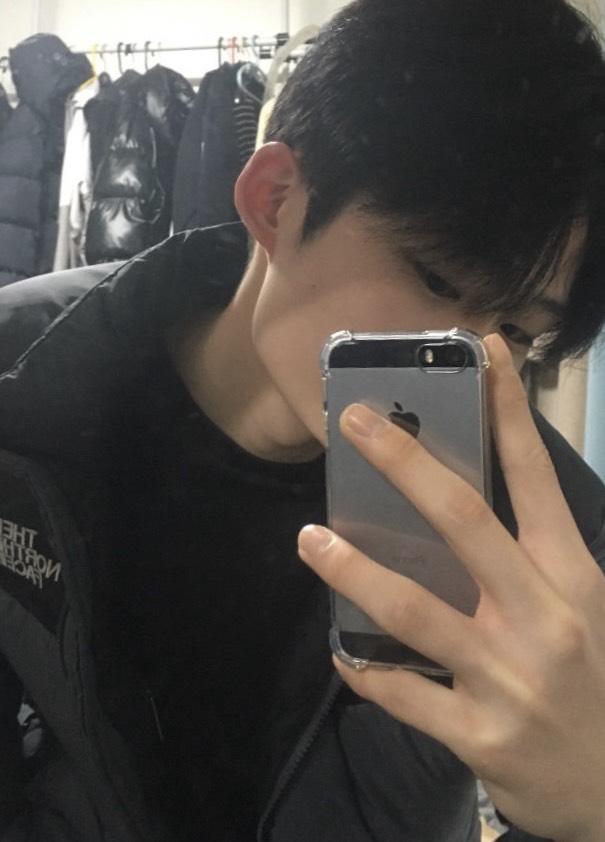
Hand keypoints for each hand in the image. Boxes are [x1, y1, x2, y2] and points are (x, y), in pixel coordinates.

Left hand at [298, 334, 604, 841]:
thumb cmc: (597, 678)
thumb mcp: (584, 606)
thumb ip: (533, 558)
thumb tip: (457, 505)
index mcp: (572, 576)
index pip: (536, 476)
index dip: (509, 409)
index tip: (483, 351)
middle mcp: (540, 616)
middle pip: (464, 521)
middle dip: (404, 463)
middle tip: (354, 422)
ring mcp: (506, 677)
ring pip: (412, 610)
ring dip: (351, 570)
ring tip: (309, 538)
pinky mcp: (478, 733)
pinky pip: (401, 694)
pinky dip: (363, 668)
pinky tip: (339, 648)